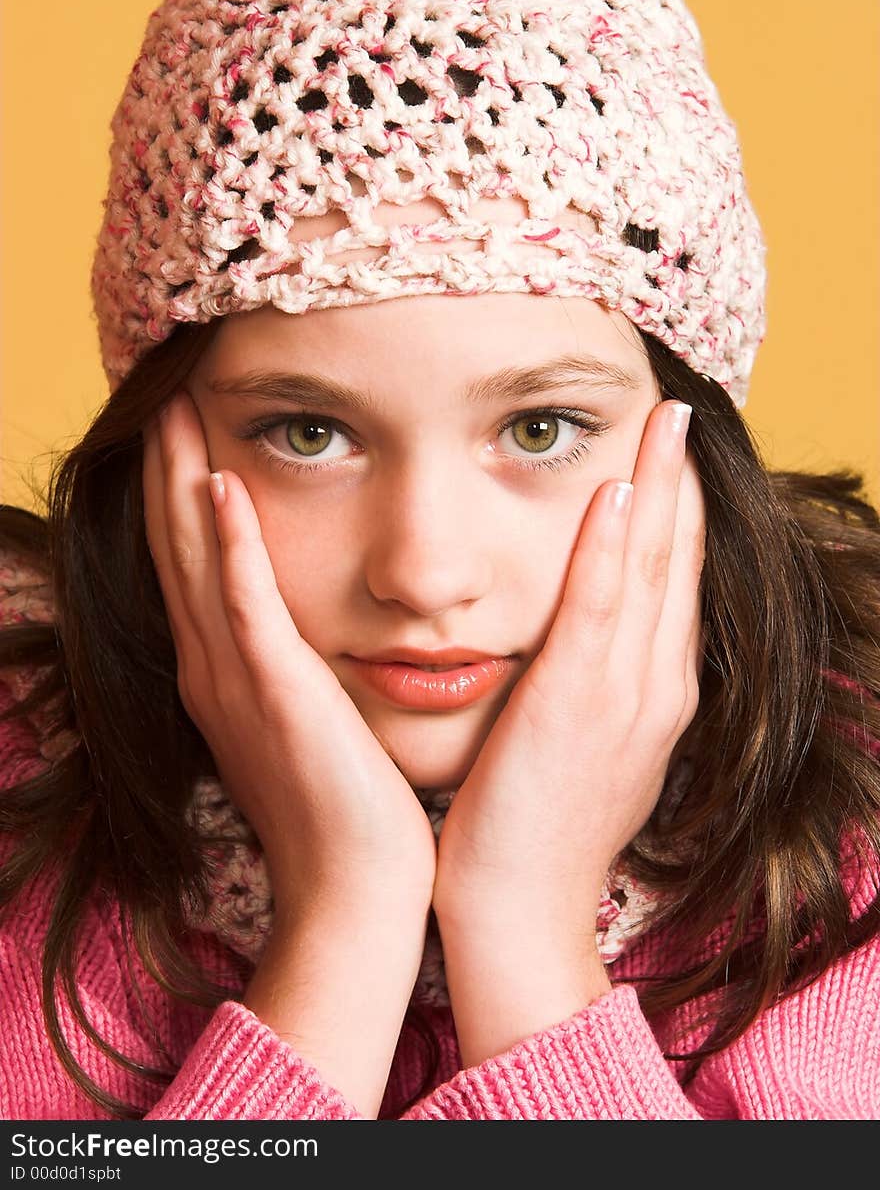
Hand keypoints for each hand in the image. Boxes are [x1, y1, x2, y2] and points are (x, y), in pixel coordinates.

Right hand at [142, 389, 436, 923]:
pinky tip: (225, 485)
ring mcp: (239, 681)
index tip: (183, 424)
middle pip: (180, 545)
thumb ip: (295, 665)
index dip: (180, 489)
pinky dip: (233, 545)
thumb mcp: (309, 720)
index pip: (193, 560)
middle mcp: (215, 669)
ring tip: (175, 410)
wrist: (355, 889)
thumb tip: (307, 625)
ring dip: (185, 480)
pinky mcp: (277, 695)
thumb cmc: (347, 807)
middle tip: (162, 390)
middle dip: (168, 465)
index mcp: (224, 672)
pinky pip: (247, 606)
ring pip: (200, 559)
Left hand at [433, 399, 704, 951]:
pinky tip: (617, 491)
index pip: (673, 583)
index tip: (670, 456)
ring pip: (652, 570)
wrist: (517, 912)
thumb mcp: (579, 749)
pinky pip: (600, 609)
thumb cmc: (533, 830)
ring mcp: (624, 695)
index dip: (677, 513)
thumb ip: (589, 687)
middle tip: (678, 413)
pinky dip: (614, 547)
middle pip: (678, 563)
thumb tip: (577, 646)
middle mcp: (655, 687)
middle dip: (681, 482)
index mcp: (654, 696)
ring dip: (660, 488)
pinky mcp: (576, 704)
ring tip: (664, 421)